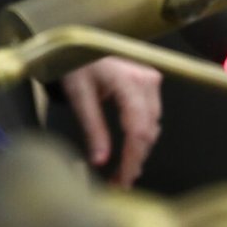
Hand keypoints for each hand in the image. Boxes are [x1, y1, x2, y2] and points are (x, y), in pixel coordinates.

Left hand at [60, 57, 162, 186]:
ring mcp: (152, 81)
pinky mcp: (150, 85)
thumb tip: (100, 162)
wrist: (78, 43)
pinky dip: (140, 137)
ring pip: (152, 126)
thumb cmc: (74, 63)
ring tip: (122, 174)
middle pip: (148, 131)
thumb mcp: (78, 96)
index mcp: (128, 81)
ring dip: (139, 151)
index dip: (132, 159)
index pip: (138, 129)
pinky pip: (150, 117)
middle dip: (135, 160)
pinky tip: (130, 153)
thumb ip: (92, 128)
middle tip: (119, 183)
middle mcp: (147, 81)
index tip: (122, 181)